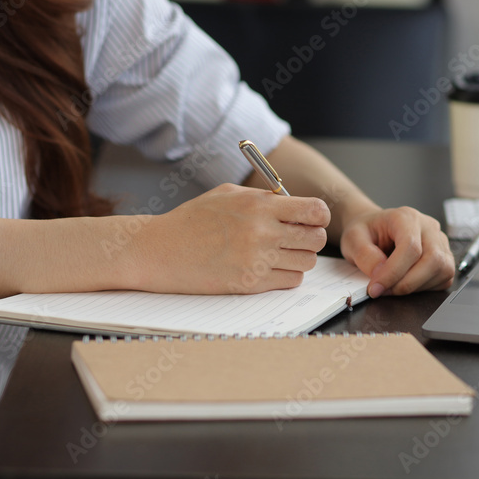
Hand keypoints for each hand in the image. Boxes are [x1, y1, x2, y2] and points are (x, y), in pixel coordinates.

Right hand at [129, 184, 329, 293]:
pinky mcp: (251, 284)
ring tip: (277, 253)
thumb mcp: (228, 194)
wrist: (160, 250)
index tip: (310, 219)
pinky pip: (290, 281)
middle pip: (316, 239)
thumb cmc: (192, 220)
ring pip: (306, 263)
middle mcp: (262, 232)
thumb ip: (264, 197)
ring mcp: (257, 260)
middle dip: (310, 238)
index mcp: (259, 205)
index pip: (315, 211)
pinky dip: (285, 276)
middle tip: (295, 238)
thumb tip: (294, 203)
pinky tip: (267, 267)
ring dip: (298, 259)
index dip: (318, 216)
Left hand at [339, 207, 454, 296]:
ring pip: (442, 271)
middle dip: (407, 283)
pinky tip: (406, 282)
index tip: (376, 287)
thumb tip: (380, 273)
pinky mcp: (445, 257)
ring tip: (393, 286)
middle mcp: (428, 227)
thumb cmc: (367, 232)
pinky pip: (444, 278)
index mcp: (406, 217)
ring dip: (416, 287)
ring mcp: (440, 242)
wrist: (375, 230)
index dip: (393, 272)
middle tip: (384, 290)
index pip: (410, 247)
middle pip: (433, 260)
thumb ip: (364, 255)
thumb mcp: (353, 239)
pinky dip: (425, 287)